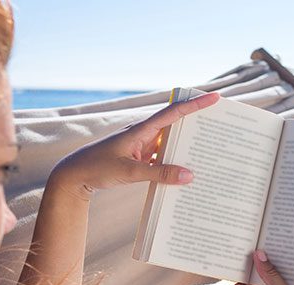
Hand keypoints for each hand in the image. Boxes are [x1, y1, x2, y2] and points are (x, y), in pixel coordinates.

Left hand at [48, 92, 219, 200]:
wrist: (73, 177)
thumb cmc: (97, 168)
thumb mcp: (129, 172)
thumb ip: (160, 173)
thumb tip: (189, 175)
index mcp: (140, 130)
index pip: (174, 113)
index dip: (195, 105)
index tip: (214, 98)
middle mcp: (143, 134)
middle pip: (176, 124)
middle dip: (198, 122)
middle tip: (220, 122)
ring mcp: (142, 146)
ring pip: (171, 142)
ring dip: (188, 145)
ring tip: (210, 149)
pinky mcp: (140, 158)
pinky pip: (164, 157)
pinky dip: (175, 162)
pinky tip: (187, 172)